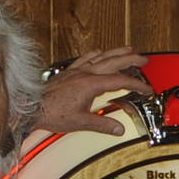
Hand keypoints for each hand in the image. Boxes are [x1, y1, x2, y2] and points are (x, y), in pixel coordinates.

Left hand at [33, 48, 148, 136]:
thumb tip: (118, 128)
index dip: (136, 84)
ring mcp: (76, 71)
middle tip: (145, 60)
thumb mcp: (80, 122)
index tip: (146, 89)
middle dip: (131, 60)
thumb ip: (102, 124)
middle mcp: (85, 74)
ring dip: (117, 52)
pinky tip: (100, 52)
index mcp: (91, 84)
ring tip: (129, 49)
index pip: (120, 81)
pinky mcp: (68, 72)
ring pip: (101, 56)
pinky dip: (97, 54)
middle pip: (114, 62)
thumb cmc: (52, 113)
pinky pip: (86, 58)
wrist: (31, 107)